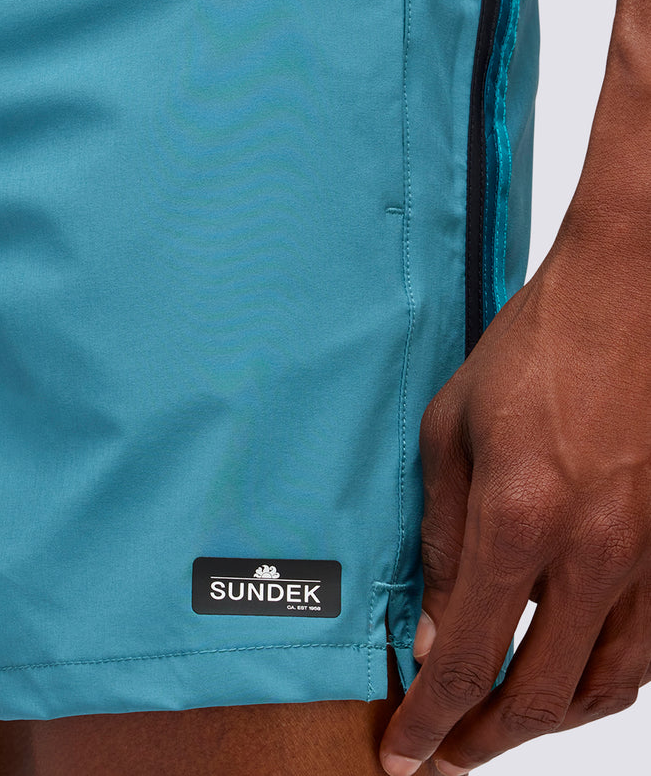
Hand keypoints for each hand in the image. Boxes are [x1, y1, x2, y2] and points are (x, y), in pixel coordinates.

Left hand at [379, 215, 650, 775]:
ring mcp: (646, 555)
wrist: (624, 301)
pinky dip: (602, 684)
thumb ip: (439, 537)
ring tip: (499, 728)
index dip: (431, 721)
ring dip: (547, 723)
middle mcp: (592, 552)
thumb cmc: (529, 352)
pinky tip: (567, 682)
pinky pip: (645, 649)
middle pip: (539, 695)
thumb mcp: (449, 431)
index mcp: (519, 518)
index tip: (404, 757)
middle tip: (447, 758)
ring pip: (604, 688)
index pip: (466, 656)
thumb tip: (430, 624)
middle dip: (484, 741)